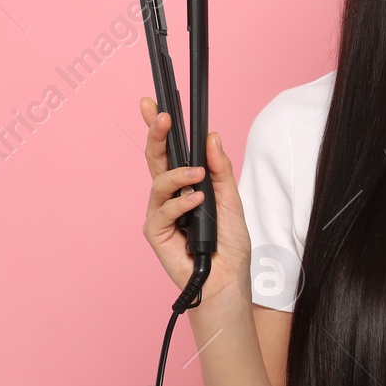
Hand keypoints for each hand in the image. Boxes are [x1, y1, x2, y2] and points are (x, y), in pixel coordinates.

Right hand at [137, 96, 252, 311]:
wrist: (228, 280)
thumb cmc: (229, 245)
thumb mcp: (231, 200)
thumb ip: (221, 170)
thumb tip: (212, 137)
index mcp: (185, 185)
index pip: (170, 151)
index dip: (160, 128)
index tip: (154, 104)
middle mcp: (169, 197)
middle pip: (155, 159)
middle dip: (156, 135)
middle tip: (162, 118)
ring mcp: (161, 214)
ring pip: (158, 182)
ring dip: (178, 174)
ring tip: (197, 175)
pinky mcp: (156, 233)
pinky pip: (163, 211)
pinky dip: (180, 203)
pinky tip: (196, 201)